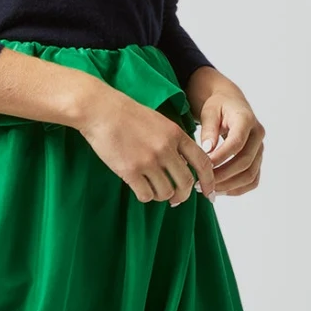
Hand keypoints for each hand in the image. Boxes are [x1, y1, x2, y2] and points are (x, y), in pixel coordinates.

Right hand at [76, 87, 218, 205]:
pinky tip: (140, 189)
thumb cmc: (127, 115)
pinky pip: (146, 195)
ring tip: (154, 191)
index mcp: (176, 134)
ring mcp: (148, 161)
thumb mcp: (160, 122)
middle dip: (183, 195)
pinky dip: (146, 196)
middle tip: (177, 199)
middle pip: (186, 182)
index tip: (209, 192)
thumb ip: (174, 141)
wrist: (101, 110)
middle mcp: (165, 149)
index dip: (209, 180)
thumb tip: (184, 165)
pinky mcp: (130, 171)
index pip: (202, 162)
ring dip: (162, 196)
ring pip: (166, 192)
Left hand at [190, 74, 264, 196]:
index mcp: (246, 119)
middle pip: (245, 162)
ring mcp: (259, 148)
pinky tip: (220, 190)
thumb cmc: (217, 106)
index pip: (236, 143)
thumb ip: (208, 129)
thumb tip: (207, 150)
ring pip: (250, 174)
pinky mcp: (257, 159)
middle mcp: (257, 135)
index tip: (203, 167)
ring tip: (208, 190)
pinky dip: (237, 188)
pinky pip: (253, 180)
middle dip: (222, 175)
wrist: (230, 102)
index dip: (220, 158)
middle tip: (201, 183)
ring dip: (229, 185)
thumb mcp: (209, 111)